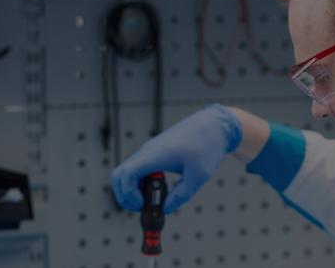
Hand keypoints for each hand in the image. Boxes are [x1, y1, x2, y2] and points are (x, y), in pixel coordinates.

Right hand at [110, 104, 242, 213]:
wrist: (214, 126)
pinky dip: (140, 182)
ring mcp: (149, 151)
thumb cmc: (207, 146)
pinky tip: (157, 190)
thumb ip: (180, 196)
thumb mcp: (197, 177)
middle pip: (120, 175)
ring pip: (127, 172)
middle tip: (141, 207)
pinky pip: (138, 168)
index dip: (129, 194)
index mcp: (156, 155)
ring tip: (150, 200)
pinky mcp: (154, 152)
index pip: (127, 174)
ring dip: (132, 189)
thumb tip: (166, 209)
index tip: (142, 205)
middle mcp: (147, 151)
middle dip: (125, 195)